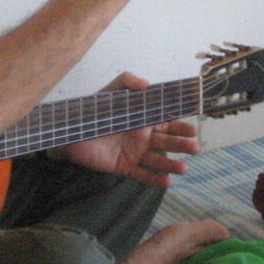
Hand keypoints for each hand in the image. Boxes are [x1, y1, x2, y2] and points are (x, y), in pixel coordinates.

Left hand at [56, 72, 199, 186]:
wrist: (69, 132)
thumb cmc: (92, 110)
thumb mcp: (110, 91)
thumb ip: (127, 81)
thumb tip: (147, 82)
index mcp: (143, 119)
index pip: (167, 122)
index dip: (181, 126)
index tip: (193, 129)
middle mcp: (143, 137)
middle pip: (167, 142)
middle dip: (182, 145)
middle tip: (194, 148)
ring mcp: (134, 153)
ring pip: (157, 160)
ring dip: (172, 165)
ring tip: (183, 169)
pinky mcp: (124, 167)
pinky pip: (142, 174)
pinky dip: (155, 179)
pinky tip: (167, 182)